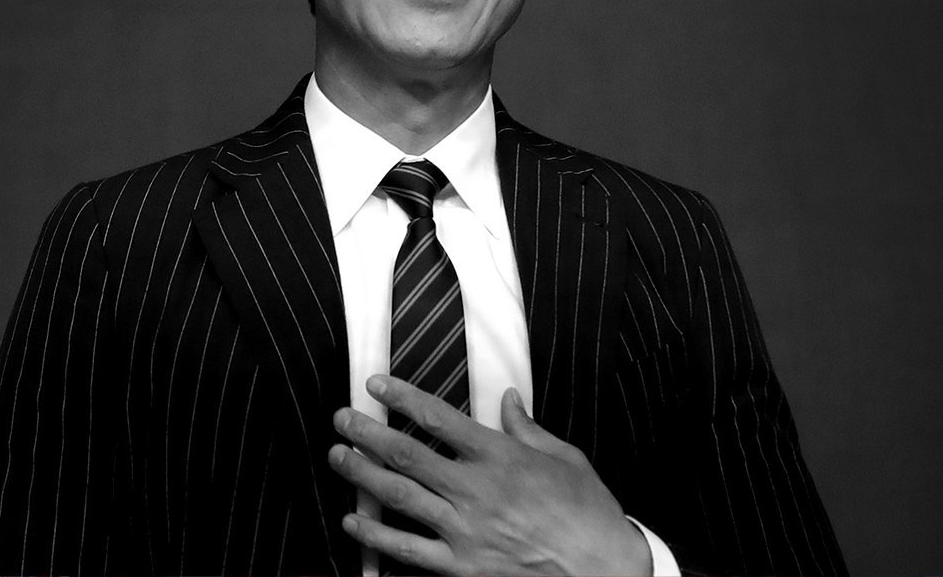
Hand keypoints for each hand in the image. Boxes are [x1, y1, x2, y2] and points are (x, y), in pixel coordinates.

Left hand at [328, 375, 652, 575]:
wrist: (603, 570)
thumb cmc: (589, 513)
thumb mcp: (566, 458)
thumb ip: (527, 429)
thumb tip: (507, 399)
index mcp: (500, 456)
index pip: (438, 417)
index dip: (401, 397)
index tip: (376, 384)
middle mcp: (476, 490)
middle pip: (407, 454)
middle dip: (367, 432)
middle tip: (342, 418)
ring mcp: (465, 530)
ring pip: (400, 497)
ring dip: (362, 474)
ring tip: (338, 456)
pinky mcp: (462, 567)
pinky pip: (408, 550)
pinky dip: (376, 536)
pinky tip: (353, 521)